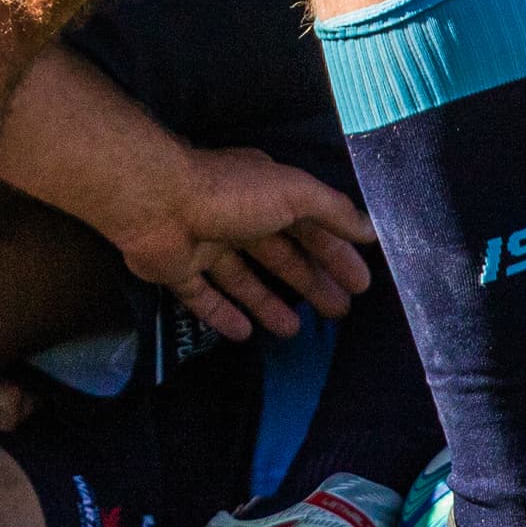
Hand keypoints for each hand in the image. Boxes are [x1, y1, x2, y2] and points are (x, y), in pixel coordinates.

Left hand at [105, 143, 376, 343]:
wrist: (155, 202)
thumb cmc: (231, 194)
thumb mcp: (294, 192)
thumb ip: (332, 210)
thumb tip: (370, 229)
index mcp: (264, 194)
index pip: (308, 227)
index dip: (335, 254)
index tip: (360, 283)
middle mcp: (235, 217)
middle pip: (280, 256)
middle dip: (310, 281)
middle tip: (338, 312)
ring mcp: (204, 244)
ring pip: (242, 279)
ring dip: (268, 303)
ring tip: (295, 331)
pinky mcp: (175, 269)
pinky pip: (202, 297)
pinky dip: (223, 314)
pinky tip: (245, 334)